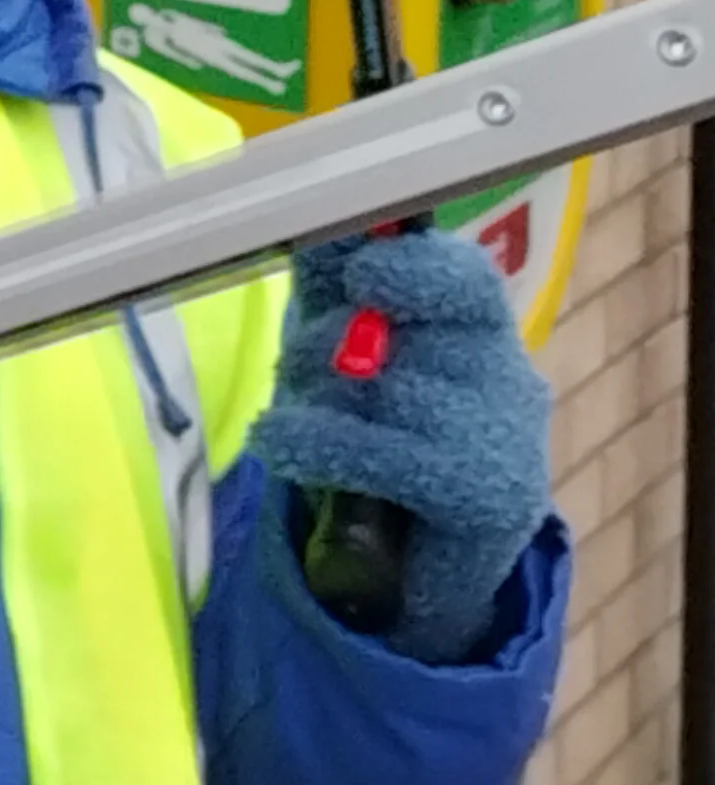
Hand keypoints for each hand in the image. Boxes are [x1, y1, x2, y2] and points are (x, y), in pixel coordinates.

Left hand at [250, 228, 552, 662]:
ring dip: (317, 395)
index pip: (463, 275)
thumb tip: (314, 226)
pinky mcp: (486, 502)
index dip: (408, 266)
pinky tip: (278, 441)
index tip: (356, 273)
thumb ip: (334, 287)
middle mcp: (507, 375)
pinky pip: (384, 452)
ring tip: (293, 416)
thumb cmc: (381, 427)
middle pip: (414, 330)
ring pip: (389, 387)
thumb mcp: (348, 346)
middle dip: (333, 336)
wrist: (417, 559)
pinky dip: (316, 442)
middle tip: (300, 359)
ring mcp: (507, 441)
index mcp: (480, 327)